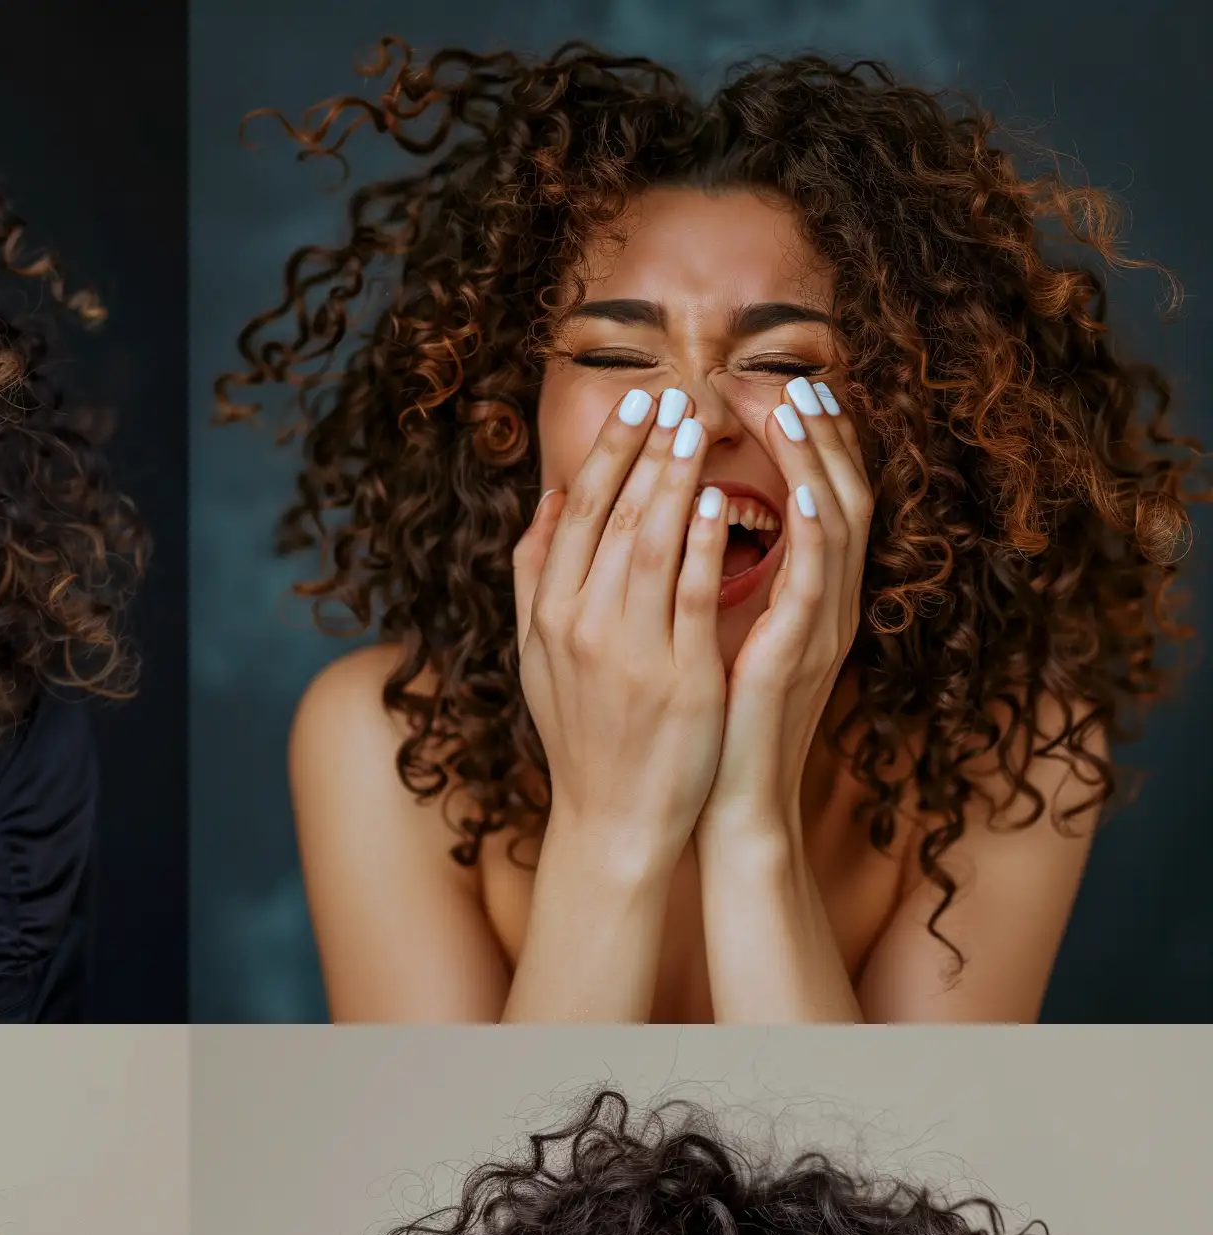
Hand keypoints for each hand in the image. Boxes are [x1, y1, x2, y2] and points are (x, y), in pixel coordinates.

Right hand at [512, 388, 731, 865]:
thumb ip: (535, 575)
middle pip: (614, 519)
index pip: (576, 516)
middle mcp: (581, 627)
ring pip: (652, 545)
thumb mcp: (537, 655)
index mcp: (549, 617)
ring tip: (700, 427)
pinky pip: (692, 597)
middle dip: (646, 450)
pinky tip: (719, 502)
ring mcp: (629, 651)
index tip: (637, 406)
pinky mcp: (678, 676)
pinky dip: (703, 545)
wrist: (612, 819)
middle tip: (677, 394)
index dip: (608, 455)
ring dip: (676, 479)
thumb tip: (548, 500)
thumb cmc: (582, 734)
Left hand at [700, 378, 872, 843]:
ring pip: (838, 524)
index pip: (820, 499)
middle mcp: (825, 605)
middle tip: (796, 380)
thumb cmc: (716, 724)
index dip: (809, 444)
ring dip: (819, 463)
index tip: (783, 390)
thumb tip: (689, 522)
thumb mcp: (720, 637)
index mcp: (806, 598)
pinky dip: (813, 535)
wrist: (728, 801)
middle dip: (822, 436)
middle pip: (843, 495)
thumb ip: (719, 581)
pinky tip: (800, 494)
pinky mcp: (799, 656)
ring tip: (798, 407)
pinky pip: (817, 585)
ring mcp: (819, 629)